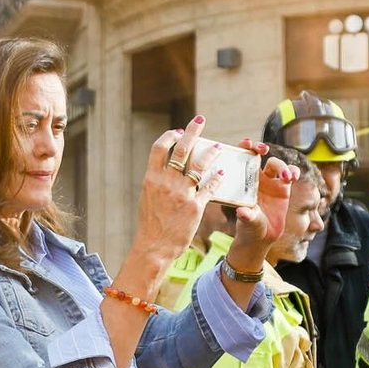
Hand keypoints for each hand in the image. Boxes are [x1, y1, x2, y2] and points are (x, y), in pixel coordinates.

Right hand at [131, 117, 225, 265]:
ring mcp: (182, 193)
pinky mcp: (195, 206)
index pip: (159, 148)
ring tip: (218, 146)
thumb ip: (157, 182)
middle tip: (200, 120)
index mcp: (151, 179)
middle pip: (181, 149)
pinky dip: (216, 178)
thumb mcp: (147, 198)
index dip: (169, 137)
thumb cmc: (150, 225)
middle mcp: (166, 182)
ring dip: (210, 153)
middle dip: (192, 132)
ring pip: (199, 165)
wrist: (154, 247)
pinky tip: (221, 173)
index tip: (177, 131)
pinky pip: (210, 187)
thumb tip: (165, 170)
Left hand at [226, 146, 296, 267]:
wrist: (262, 237)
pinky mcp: (284, 188)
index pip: (242, 158)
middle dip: (261, 148)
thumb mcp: (247, 222)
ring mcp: (271, 182)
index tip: (248, 144)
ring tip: (287, 177)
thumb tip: (242, 212)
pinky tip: (294, 177)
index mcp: (244, 181)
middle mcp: (256, 178)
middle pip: (260, 155)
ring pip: (278, 164)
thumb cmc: (249, 227)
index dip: (245, 147)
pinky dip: (294, 172)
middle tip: (263, 150)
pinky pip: (291, 174)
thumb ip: (247, 216)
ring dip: (283, 166)